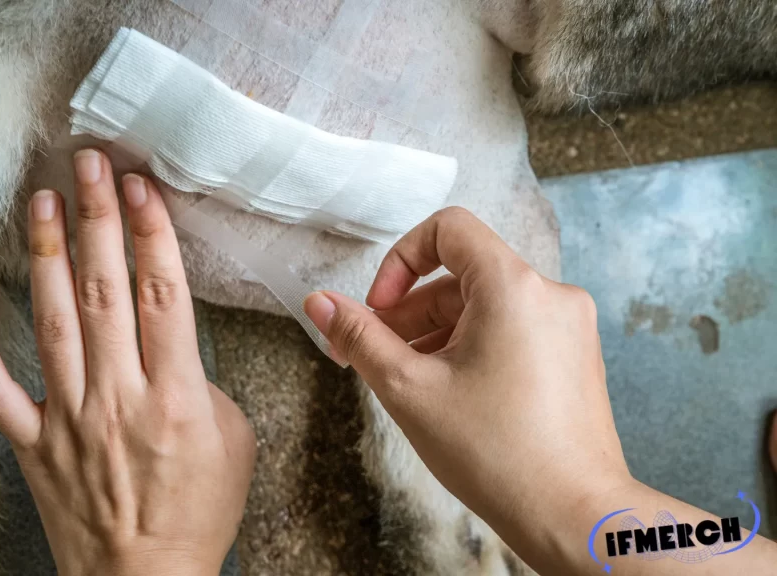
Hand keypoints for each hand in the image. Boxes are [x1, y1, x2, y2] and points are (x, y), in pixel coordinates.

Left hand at [0, 150, 255, 575]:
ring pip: (51, 321)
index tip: (138, 187)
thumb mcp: (233, 441)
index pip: (163, 295)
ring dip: (44, 255)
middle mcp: (118, 396)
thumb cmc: (197, 514)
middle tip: (87, 164)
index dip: (150, 234)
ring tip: (40, 201)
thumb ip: (204, 383)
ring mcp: (69, 418)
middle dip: (95, 219)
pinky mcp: (34, 442)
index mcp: (176, 396)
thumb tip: (172, 349)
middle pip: (104, 291)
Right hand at [304, 207, 776, 574]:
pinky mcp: (574, 357)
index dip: (400, 259)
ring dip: (436, 333)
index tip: (379, 309)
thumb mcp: (409, 389)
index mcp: (513, 286)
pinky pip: (512, 331)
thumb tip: (319, 302)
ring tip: (406, 382)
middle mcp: (550, 294)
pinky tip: (448, 394)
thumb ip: (359, 337)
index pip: (448, 229)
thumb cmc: (497, 453)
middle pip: (461, 276)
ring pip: (485, 308)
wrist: (573, 515)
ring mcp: (569, 327)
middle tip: (368, 355)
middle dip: (408, 312)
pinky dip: (473, 348)